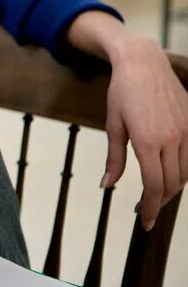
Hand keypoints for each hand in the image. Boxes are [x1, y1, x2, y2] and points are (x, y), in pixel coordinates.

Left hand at [104, 35, 187, 229]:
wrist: (143, 63)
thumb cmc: (121, 93)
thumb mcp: (112, 126)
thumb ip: (113, 159)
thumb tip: (107, 186)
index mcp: (148, 141)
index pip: (154, 186)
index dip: (151, 208)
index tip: (145, 222)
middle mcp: (171, 138)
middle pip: (172, 184)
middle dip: (159, 202)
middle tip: (144, 210)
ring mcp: (186, 131)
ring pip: (185, 173)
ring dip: (171, 189)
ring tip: (155, 195)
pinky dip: (182, 172)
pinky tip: (169, 175)